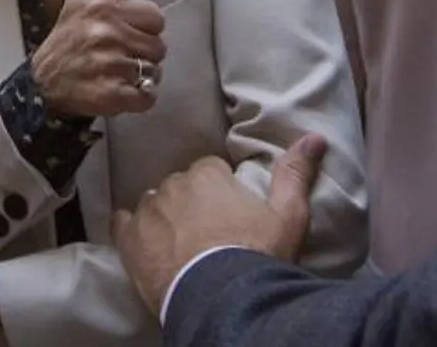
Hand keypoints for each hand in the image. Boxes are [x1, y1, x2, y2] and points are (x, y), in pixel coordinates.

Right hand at [30, 0, 166, 117]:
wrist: (42, 82)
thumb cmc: (69, 36)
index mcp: (103, 6)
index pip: (155, 18)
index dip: (143, 28)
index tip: (125, 32)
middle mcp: (106, 33)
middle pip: (158, 47)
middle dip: (143, 53)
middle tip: (119, 55)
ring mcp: (109, 65)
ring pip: (154, 71)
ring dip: (141, 76)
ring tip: (118, 73)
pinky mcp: (111, 95)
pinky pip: (147, 97)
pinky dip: (139, 99)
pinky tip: (122, 92)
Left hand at [112, 133, 327, 315]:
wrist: (220, 298)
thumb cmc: (256, 254)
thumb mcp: (288, 216)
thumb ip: (295, 174)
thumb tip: (314, 137)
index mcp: (207, 175)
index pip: (210, 169)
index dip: (220, 188)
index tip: (229, 209)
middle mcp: (173, 185)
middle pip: (181, 185)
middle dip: (192, 201)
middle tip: (209, 230)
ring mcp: (147, 212)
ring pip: (153, 203)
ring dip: (164, 216)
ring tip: (181, 243)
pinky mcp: (129, 240)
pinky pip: (122, 224)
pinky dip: (132, 230)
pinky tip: (143, 242)